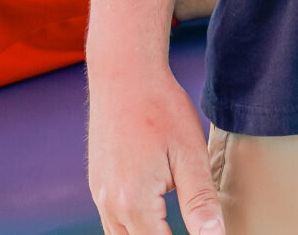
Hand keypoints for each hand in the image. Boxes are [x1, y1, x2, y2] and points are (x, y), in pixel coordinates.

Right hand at [89, 64, 222, 234]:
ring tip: (169, 225)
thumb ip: (200, 201)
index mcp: (133, 203)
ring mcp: (99, 194)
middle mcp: (109, 205)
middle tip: (193, 228)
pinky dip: (131, 225)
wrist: (124, 78)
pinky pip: (111, 219)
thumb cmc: (161, 111)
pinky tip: (151, 218)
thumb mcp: (190, 155)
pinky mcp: (97, 183)